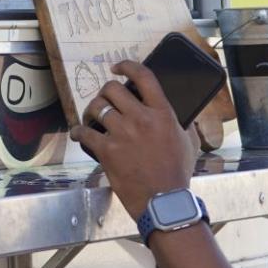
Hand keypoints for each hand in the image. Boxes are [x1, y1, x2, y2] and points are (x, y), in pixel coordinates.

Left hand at [69, 60, 198, 220]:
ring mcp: (122, 133)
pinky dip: (79, 132)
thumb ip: (182, 123)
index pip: (144, 77)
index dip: (127, 66)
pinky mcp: (107, 150)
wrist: (164, 200)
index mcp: (162, 113)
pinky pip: (85, 133)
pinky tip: (79, 134)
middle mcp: (141, 118)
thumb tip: (178, 112)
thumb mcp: (188, 141)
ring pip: (97, 107)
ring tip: (92, 117)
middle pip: (112, 89)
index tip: (117, 68)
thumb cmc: (177, 173)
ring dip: (92, 110)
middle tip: (105, 101)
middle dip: (105, 92)